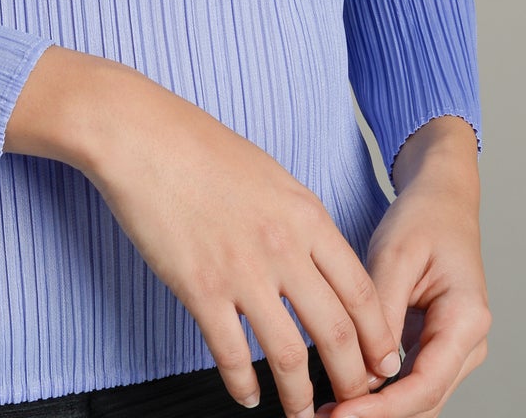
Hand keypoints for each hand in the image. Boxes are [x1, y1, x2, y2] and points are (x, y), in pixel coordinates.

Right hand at [74, 61, 406, 417]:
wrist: (141, 136)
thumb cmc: (199, 146)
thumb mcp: (270, 175)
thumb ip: (299, 220)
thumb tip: (316, 260)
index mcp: (306, 215)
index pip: (362, 292)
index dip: (379, 338)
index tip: (384, 364)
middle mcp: (283, 246)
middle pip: (337, 332)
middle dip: (352, 380)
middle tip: (354, 401)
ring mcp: (242, 270)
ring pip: (290, 356)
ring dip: (301, 397)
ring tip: (303, 415)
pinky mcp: (199, 287)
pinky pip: (231, 354)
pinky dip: (243, 385)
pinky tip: (247, 396)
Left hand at [314, 169, 489, 417]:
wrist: (443, 199)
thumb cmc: (423, 218)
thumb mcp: (396, 255)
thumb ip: (381, 313)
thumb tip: (366, 372)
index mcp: (467, 319)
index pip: (425, 384)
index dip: (383, 408)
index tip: (342, 414)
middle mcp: (470, 342)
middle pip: (424, 400)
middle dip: (376, 415)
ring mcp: (457, 347)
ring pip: (418, 397)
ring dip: (377, 407)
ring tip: (329, 410)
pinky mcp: (438, 345)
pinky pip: (411, 380)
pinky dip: (382, 391)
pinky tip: (346, 391)